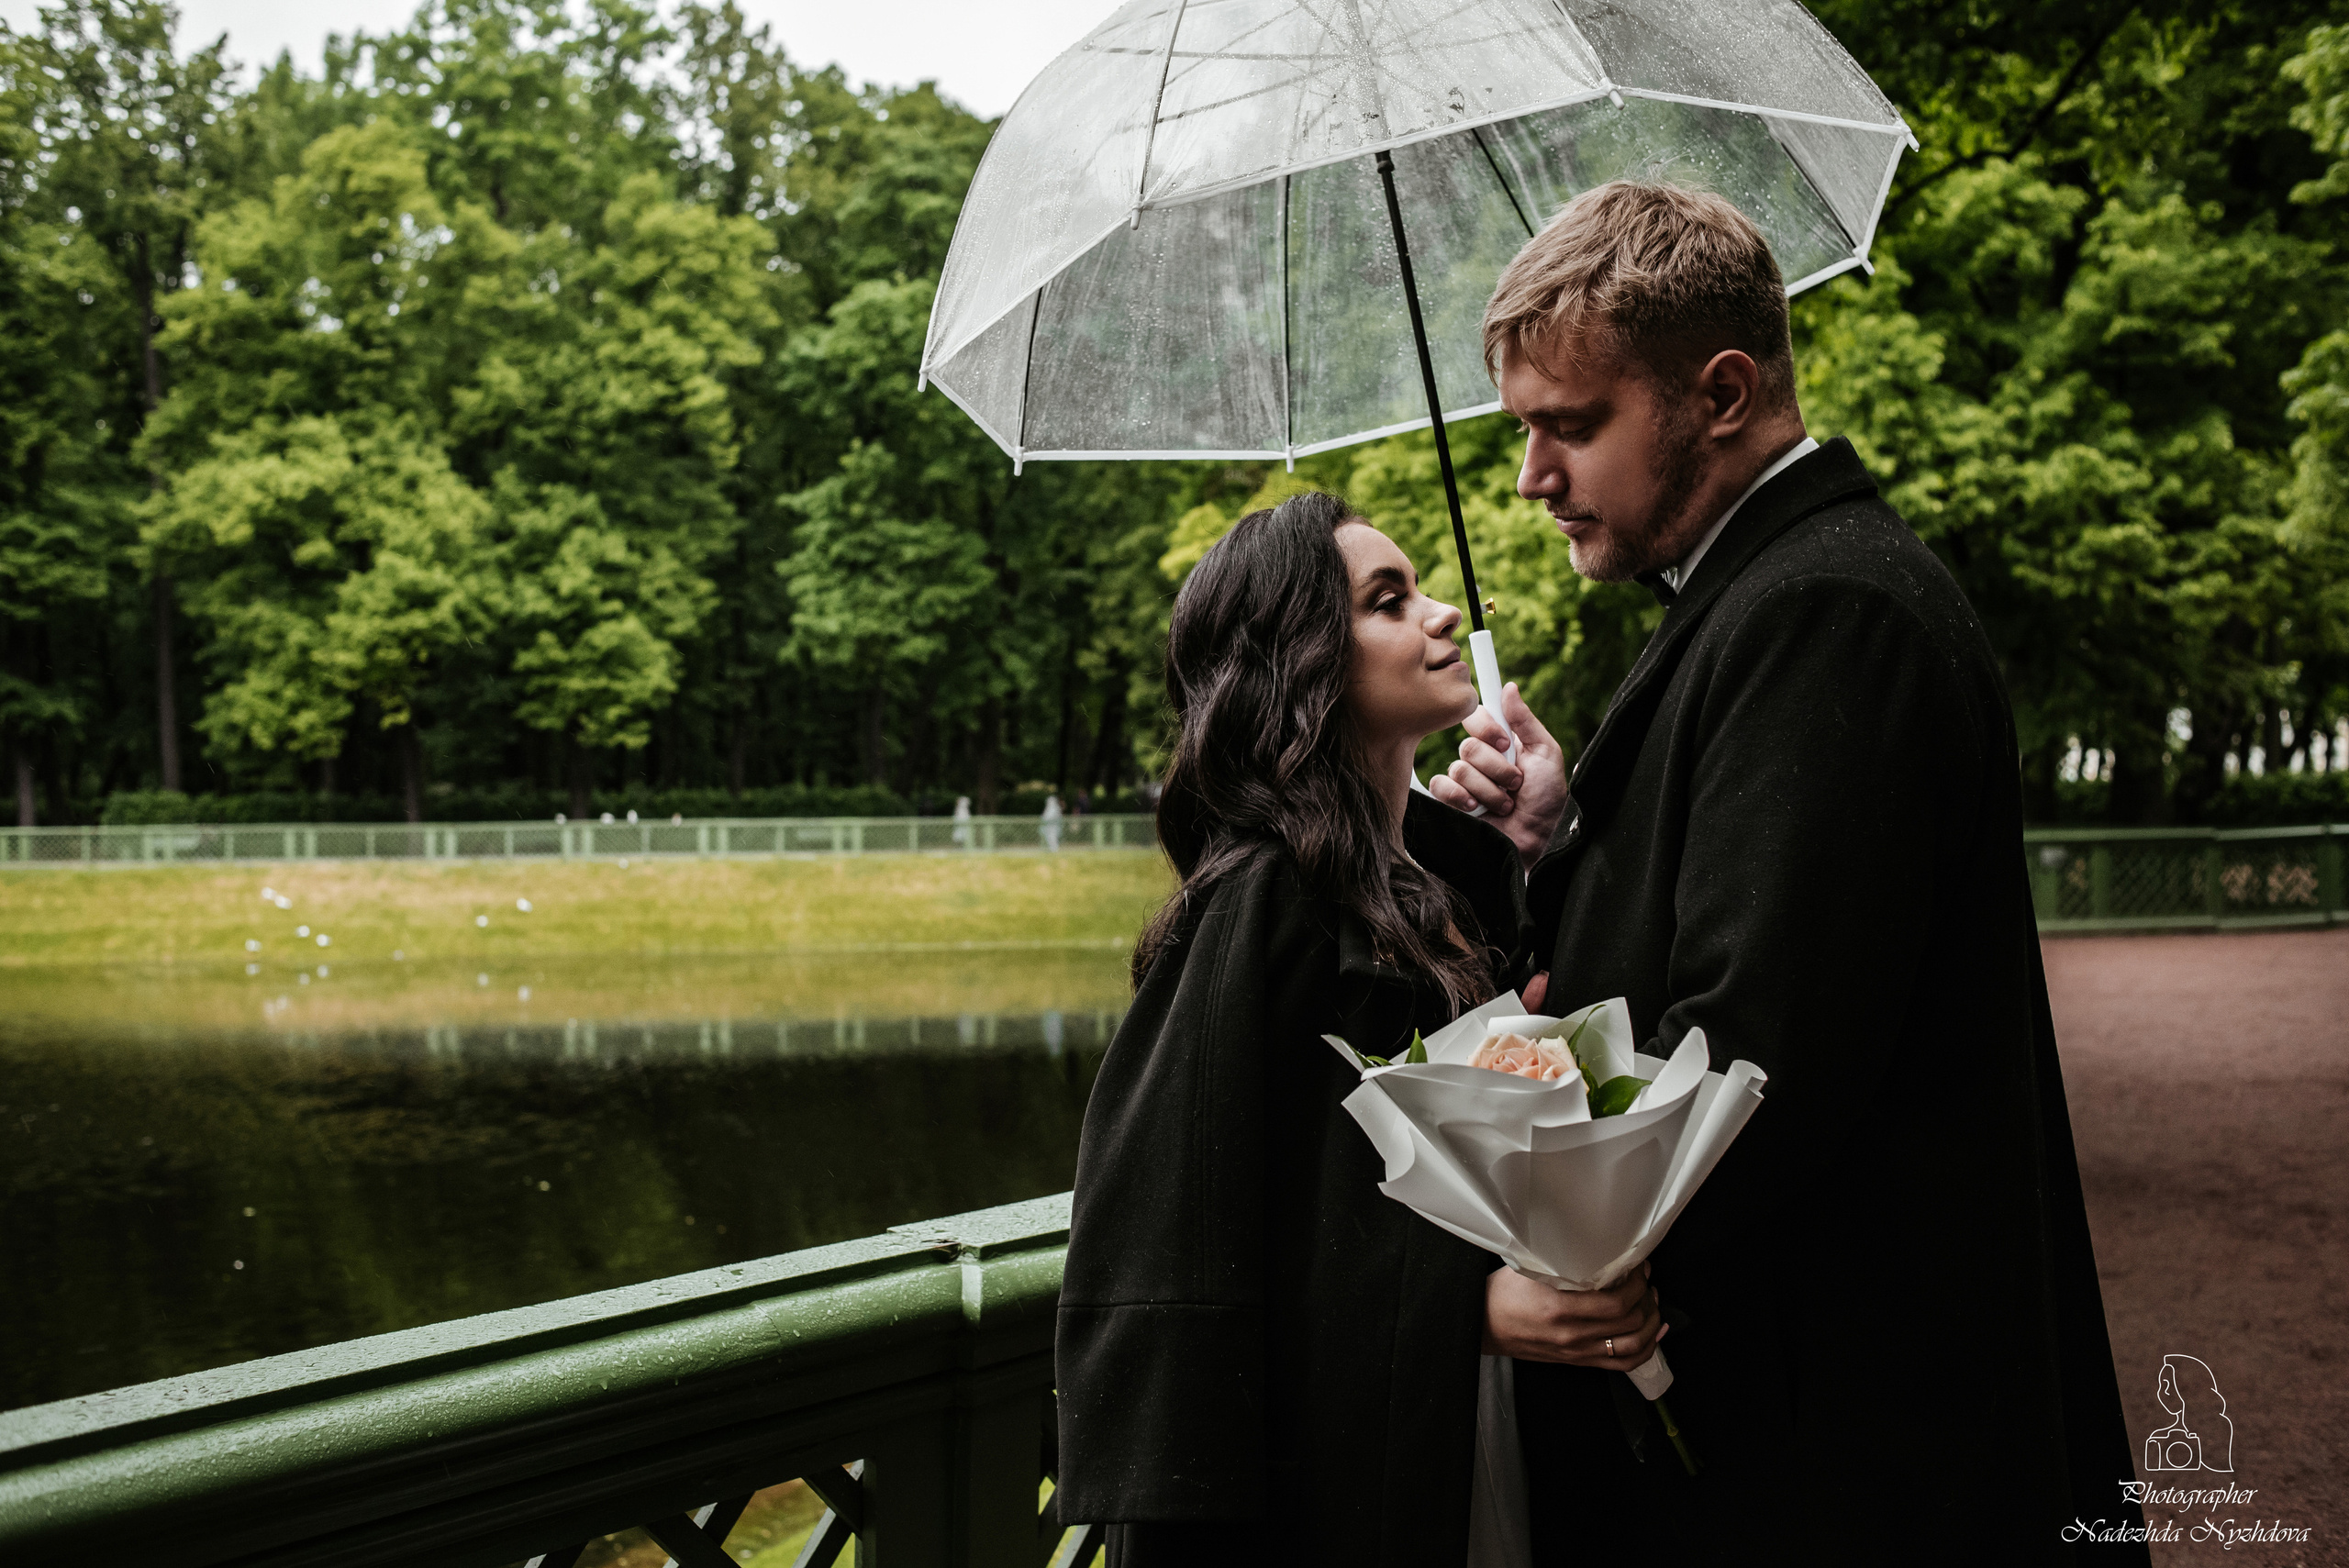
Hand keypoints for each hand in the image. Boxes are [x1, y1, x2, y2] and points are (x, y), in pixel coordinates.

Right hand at [1425, 682, 1567, 866]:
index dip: (1487, 727)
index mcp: (1501, 742)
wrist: (1537, 839)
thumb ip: (1526, 721)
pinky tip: (1477, 809)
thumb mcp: (1546, 754)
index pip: (1477, 717)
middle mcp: (1480, 758)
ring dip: (1489, 789)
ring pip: (1459, 768)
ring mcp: (1464, 781)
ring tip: (1505, 803)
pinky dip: (1461, 798)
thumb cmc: (1547, 799)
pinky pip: (1441, 786)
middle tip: (1515, 784)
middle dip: (1497, 768)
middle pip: (1469, 745)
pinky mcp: (1451, 802)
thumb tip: (1509, 687)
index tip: (1505, 742)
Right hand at [1482, 1261, 1665, 1369]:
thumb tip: (1598, 1247)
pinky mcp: (1578, 1362)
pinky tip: (1652, 1334)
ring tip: (1650, 1304)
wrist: (1483, 1326)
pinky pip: (1622, 1365)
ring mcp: (1577, 1352)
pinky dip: (1645, 1350)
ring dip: (1650, 1324)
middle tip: (1646, 1281)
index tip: (1639, 1268)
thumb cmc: (1503, 1294)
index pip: (1615, 1303)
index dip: (1637, 1284)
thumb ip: (1563, 1261)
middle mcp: (1572, 1335)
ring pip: (1633, 1347)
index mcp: (1559, 1308)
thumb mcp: (1529, 1268)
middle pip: (1629, 1323)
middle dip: (1646, 1299)